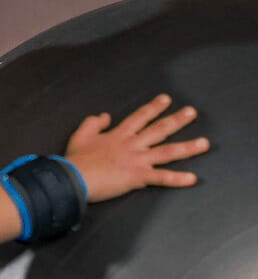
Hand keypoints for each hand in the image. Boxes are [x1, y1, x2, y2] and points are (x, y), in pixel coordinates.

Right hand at [65, 93, 209, 202]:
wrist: (74, 176)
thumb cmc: (76, 159)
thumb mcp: (80, 135)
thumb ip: (93, 123)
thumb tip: (105, 115)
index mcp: (118, 135)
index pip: (139, 118)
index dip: (153, 108)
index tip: (166, 99)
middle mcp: (132, 145)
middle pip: (159, 129)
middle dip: (177, 120)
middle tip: (192, 112)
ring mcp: (137, 160)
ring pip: (167, 151)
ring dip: (187, 148)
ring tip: (204, 143)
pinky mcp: (137, 176)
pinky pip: (161, 178)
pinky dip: (177, 179)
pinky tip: (192, 178)